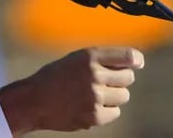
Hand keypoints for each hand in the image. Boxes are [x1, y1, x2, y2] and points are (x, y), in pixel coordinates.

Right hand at [0, 46, 143, 134]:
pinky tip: (91, 105)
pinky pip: (115, 112)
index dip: (136, 59)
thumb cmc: (55, 77)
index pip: (127, 56)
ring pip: (124, 96)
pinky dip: (107, 110)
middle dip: (120, 79)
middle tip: (106, 81)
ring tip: (95, 94)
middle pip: (128, 78)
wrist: (35, 100)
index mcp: (89, 56)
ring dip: (114, 95)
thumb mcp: (76, 59)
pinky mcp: (94, 116)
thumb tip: (133, 62)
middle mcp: (94, 74)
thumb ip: (101, 59)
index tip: (137, 62)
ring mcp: (95, 96)